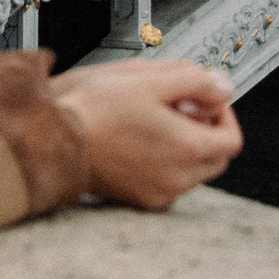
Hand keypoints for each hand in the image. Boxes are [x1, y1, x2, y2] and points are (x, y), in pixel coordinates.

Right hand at [50, 57, 242, 209]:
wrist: (46, 138)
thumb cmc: (88, 108)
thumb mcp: (146, 78)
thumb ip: (194, 80)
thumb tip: (221, 86)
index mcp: (186, 147)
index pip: (232, 139)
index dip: (223, 113)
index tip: (205, 99)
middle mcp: (176, 177)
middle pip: (215, 159)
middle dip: (206, 130)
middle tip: (181, 107)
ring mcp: (156, 192)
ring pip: (191, 172)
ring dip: (184, 147)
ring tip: (152, 121)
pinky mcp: (136, 200)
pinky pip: (166, 183)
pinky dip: (163, 164)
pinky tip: (137, 141)